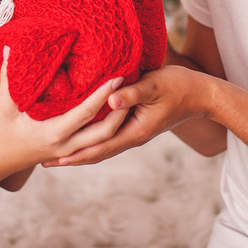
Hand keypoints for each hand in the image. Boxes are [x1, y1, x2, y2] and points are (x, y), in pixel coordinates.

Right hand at [0, 56, 128, 175]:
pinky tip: (114, 112)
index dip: (103, 96)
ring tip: (128, 97)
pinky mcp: (70, 152)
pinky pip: (95, 141)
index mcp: (54, 133)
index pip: (86, 113)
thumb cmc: (0, 133)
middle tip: (132, 87)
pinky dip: (107, 128)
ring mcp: (70, 151)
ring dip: (118, 120)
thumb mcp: (4, 105)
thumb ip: (8, 76)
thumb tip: (11, 47)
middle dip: (122, 111)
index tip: (118, 78)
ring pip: (104, 139)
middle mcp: (67, 145)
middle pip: (105, 131)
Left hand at [43, 64, 209, 166]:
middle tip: (45, 163)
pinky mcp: (136, 126)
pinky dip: (92, 142)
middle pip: (97, 153)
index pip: (99, 148)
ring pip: (102, 148)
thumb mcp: (154, 85)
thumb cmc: (179, 86)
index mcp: (135, 132)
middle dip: (71, 158)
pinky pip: (109, 138)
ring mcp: (135, 133)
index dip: (76, 154)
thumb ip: (132, 93)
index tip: (55, 159)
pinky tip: (82, 138)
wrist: (201, 95)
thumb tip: (110, 100)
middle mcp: (133, 137)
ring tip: (58, 156)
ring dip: (80, 152)